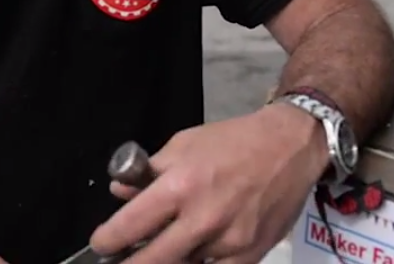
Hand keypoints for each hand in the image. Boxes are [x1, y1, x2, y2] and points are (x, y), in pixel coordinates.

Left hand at [90, 103, 326, 263]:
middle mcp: (203, 218)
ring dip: (168, 260)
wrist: (290, 147)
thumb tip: (120, 193)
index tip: (103, 243)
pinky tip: (192, 253)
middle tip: (123, 259)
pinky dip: (199, 263)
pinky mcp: (249, 256)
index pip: (130, 226)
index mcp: (181, 185)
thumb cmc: (233, 142)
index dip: (108, 241)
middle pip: (151, 261)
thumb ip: (149, 173)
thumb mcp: (184, 144)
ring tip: (164, 247)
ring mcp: (228, 242)